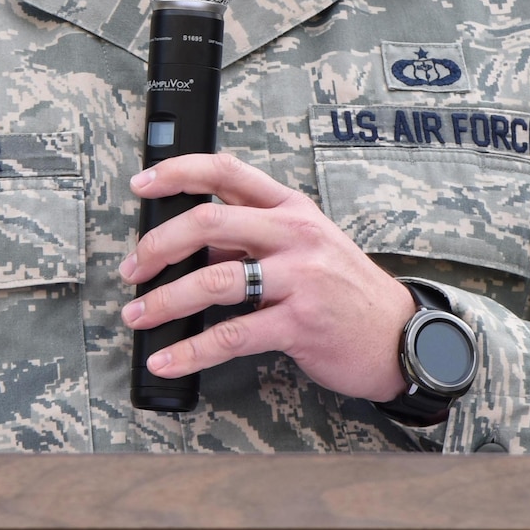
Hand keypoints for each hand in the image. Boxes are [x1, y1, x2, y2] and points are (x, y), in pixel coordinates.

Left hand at [118, 152, 415, 402]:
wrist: (397, 334)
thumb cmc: (344, 288)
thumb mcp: (306, 245)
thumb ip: (253, 239)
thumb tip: (192, 247)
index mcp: (292, 208)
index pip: (228, 172)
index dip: (179, 172)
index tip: (143, 184)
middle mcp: (295, 235)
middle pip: (210, 222)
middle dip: (158, 246)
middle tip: (133, 269)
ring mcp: (300, 278)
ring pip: (215, 280)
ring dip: (165, 300)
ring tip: (139, 315)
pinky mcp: (300, 324)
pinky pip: (232, 336)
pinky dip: (191, 350)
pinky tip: (169, 358)